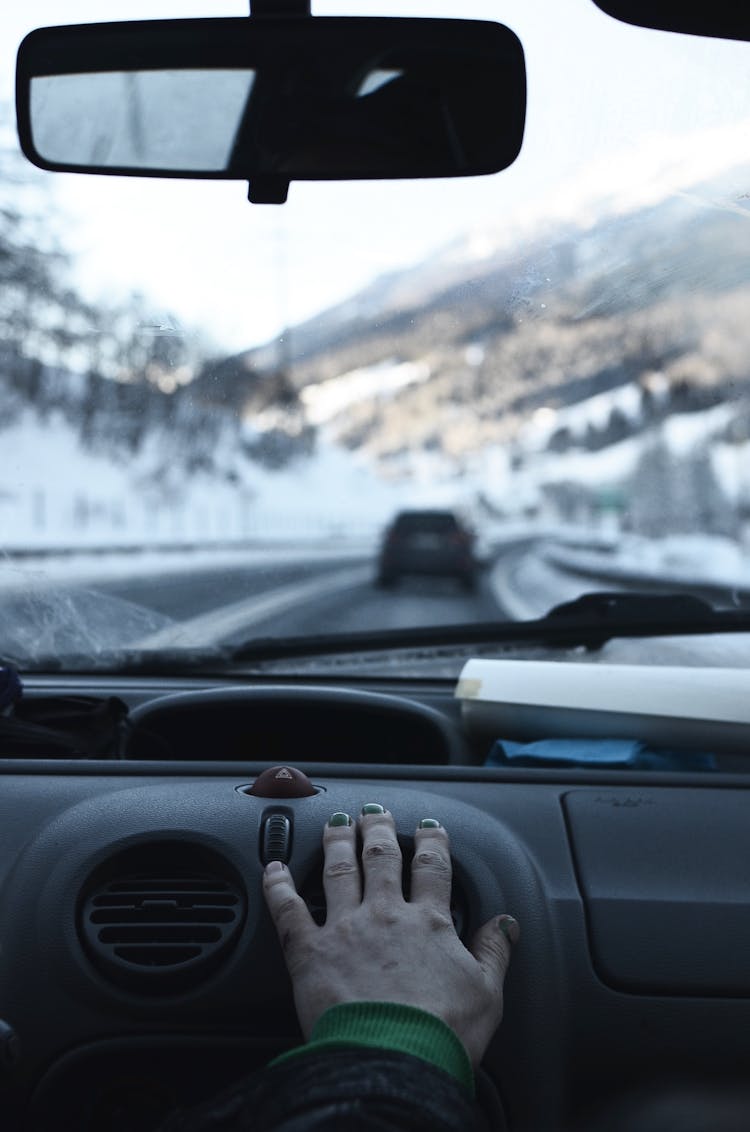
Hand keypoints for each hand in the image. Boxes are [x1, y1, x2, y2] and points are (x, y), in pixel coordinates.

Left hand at [262, 805, 518, 1066]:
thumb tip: (507, 924)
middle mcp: (386, 915)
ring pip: (340, 870)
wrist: (394, 1061)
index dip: (432, 842)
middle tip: (375, 812)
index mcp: (429, 923)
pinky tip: (273, 868)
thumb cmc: (441, 1034)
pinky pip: (289, 910)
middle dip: (378, 829)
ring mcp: (346, 929)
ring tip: (337, 823)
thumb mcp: (487, 994)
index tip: (429, 828)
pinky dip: (278, 886)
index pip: (432, 868)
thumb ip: (495, 952)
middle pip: (382, 857)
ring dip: (338, 842)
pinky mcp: (310, 953)